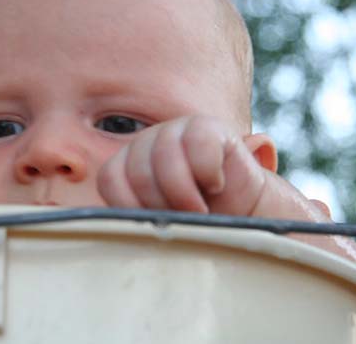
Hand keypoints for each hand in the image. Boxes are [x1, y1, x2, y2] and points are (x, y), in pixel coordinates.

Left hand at [96, 115, 273, 214]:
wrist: (245, 215)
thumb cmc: (198, 224)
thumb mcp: (162, 226)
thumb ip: (138, 222)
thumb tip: (123, 228)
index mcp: (127, 166)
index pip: (110, 178)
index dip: (130, 205)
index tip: (154, 223)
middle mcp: (147, 143)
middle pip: (137, 169)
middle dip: (161, 204)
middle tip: (183, 219)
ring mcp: (176, 130)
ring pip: (164, 154)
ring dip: (183, 192)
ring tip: (200, 210)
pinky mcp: (208, 126)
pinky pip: (198, 141)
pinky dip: (208, 171)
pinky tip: (216, 184)